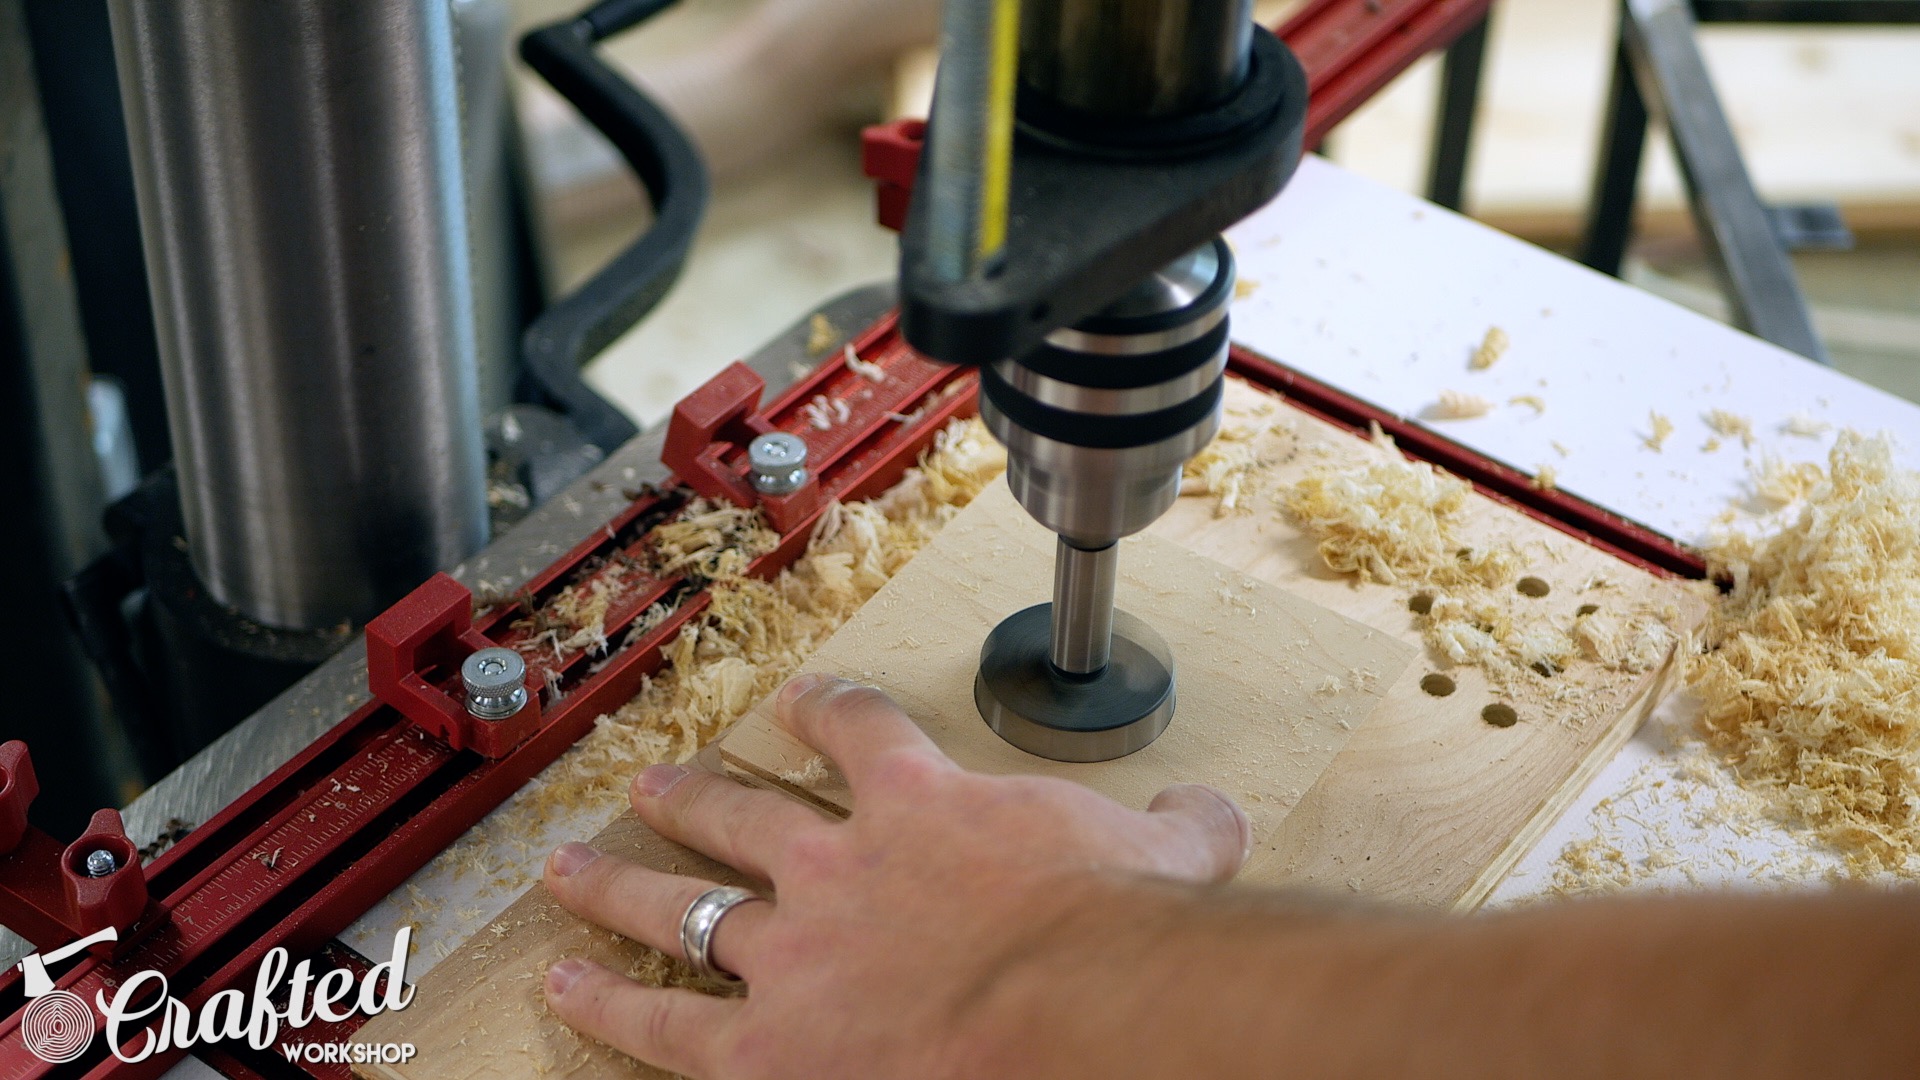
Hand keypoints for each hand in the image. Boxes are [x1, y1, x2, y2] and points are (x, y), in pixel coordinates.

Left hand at [540, 672, 1250, 1078]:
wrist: (1078, 1013)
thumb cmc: (1118, 940)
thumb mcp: (1170, 858)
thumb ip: (1181, 829)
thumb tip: (1214, 816)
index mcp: (927, 809)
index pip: (861, 733)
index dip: (826, 711)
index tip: (802, 701)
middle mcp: (841, 867)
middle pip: (741, 816)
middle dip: (692, 798)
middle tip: (651, 783)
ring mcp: (793, 952)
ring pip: (682, 902)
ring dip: (620, 885)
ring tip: (569, 871)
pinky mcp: (768, 1046)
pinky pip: (665, 1022)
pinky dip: (608, 1002)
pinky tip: (565, 985)